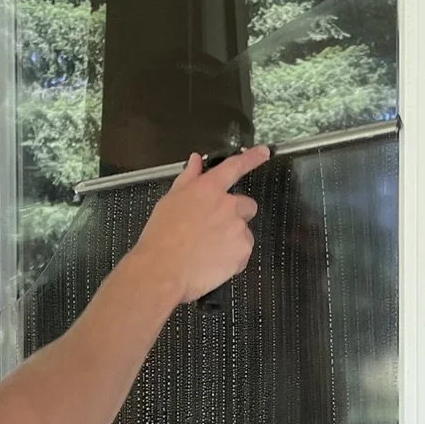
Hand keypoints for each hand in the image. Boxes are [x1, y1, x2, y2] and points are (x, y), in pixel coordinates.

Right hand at [126, 147, 269, 304]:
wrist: (162, 271)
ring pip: (244, 231)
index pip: (235, 167)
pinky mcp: (243, 251)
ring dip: (232, 238)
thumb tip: (196, 161)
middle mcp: (227, 205)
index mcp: (208, 189)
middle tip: (214, 229)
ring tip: (208, 249)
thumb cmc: (160, 237)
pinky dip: (232, 258)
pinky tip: (212, 262)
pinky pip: (243, 252)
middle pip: (247, 205)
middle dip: (236, 215)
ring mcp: (238, 228)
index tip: (264, 153)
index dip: (252, 158)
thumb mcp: (170, 201)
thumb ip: (188, 178)